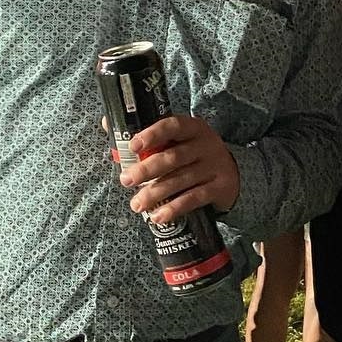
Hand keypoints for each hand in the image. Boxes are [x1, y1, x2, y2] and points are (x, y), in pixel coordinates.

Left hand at [118, 114, 239, 222]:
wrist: (234, 173)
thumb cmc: (193, 154)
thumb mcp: (178, 140)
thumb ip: (148, 136)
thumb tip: (108, 123)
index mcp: (192, 127)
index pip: (172, 126)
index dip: (152, 134)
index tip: (132, 146)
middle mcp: (205, 144)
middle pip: (173, 157)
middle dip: (146, 170)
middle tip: (125, 180)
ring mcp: (215, 166)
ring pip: (181, 180)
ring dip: (156, 193)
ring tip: (136, 204)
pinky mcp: (220, 187)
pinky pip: (194, 198)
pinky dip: (174, 208)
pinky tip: (158, 217)